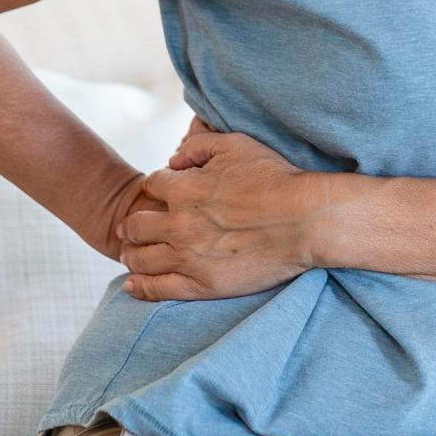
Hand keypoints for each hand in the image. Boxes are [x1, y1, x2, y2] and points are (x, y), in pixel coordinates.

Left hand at [115, 115, 318, 300]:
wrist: (305, 220)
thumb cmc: (276, 179)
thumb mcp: (236, 145)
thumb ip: (198, 146)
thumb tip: (174, 159)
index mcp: (184, 190)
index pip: (152, 185)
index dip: (156, 187)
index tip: (161, 193)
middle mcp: (179, 225)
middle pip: (136, 225)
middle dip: (132, 224)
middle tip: (130, 228)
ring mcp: (188, 258)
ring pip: (141, 259)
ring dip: (131, 254)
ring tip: (131, 254)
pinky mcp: (202, 286)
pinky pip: (159, 289)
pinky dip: (140, 287)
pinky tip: (131, 285)